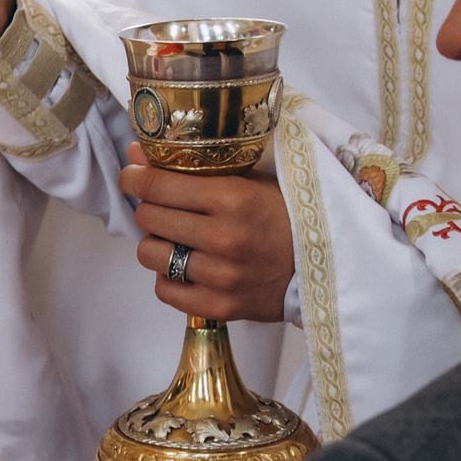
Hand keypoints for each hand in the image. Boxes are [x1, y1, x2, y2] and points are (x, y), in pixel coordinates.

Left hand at [123, 145, 297, 323]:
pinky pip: (164, 290)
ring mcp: (220, 277)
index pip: (158, 186)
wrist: (329, 267)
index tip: (131, 175)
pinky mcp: (219, 307)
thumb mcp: (251, 179)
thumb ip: (195, 167)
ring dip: (156, 243)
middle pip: (149, 218)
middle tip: (163, 206)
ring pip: (151, 255)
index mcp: (233, 199)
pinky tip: (187, 266)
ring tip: (176, 238)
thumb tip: (135, 153)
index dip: (135, 177)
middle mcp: (223, 238)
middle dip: (149, 208)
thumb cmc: (289, 216)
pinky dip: (168, 277)